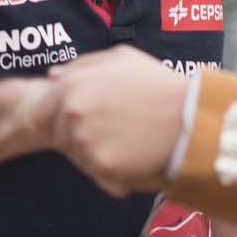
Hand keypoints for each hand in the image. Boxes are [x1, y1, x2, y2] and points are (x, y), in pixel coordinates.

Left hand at [47, 46, 187, 194]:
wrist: (194, 120)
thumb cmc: (159, 87)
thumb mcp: (122, 59)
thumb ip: (82, 65)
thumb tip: (54, 78)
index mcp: (72, 86)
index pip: (42, 113)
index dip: (59, 119)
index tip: (84, 122)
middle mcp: (73, 114)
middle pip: (60, 138)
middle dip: (81, 138)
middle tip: (117, 131)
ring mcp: (86, 143)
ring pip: (79, 159)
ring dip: (98, 156)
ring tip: (131, 142)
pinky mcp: (104, 169)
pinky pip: (100, 177)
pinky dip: (116, 174)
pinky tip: (138, 158)